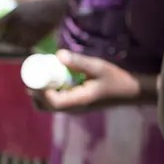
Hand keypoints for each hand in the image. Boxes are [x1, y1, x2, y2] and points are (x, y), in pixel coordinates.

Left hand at [0, 0, 67, 48]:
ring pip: (15, 43)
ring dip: (13, 41)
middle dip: (4, 36)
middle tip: (4, 34)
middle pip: (5, 36)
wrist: (63, 4)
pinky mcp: (38, 38)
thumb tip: (5, 7)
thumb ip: (15, 3)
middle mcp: (19, 25)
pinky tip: (24, 41)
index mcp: (14, 13)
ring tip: (14, 39)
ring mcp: (29, 32)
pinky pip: (26, 45)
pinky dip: (24, 44)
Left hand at [31, 50, 149, 112]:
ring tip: (42, 75)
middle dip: (36, 91)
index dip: (41, 90)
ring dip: (41, 93)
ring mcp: (74, 109)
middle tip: (34, 72)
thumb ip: (79, 62)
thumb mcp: (98, 67)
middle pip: (45, 106)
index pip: (53, 102)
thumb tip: (57, 54)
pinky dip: (49, 93)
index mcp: (78, 101)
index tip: (36, 74)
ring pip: (48, 106)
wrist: (129, 91)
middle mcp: (73, 109)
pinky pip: (56, 102)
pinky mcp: (75, 105)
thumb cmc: (115, 78)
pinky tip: (54, 79)